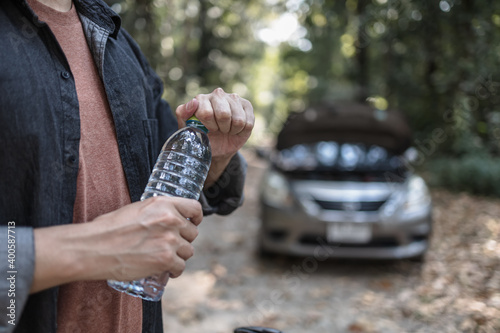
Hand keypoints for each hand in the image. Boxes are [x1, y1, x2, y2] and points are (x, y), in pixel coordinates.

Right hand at [31, 196, 202, 292]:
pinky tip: (166, 271)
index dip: (196, 218)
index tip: (193, 223)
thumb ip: (155, 213)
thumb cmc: (109, 229)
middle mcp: (170, 219)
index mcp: (164, 204)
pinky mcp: (165, 259)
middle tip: (170, 246)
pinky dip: (174, 271)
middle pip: (192, 233)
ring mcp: (169, 240)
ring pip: (188, 251)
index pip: (194, 208)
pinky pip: (180, 267)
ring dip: (179, 256)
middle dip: (183, 240)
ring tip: (166, 259)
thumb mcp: (136, 209)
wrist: (94, 248)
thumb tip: (166, 219)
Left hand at [175, 88, 254, 185]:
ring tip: (226, 129)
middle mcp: (218, 94)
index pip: (206, 113)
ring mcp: (234, 98)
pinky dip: (241, 131)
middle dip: (221, 128)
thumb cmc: (200, 136)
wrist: (217, 146)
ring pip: (238, 120)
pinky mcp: (246, 105)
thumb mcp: (186, 128)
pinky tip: (236, 128)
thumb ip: (183, 114)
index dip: (208, 126)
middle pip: (224, 114)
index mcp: (201, 99)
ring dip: (231, 130)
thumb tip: (194, 102)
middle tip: (218, 130)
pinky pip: (248, 123)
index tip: (207, 129)